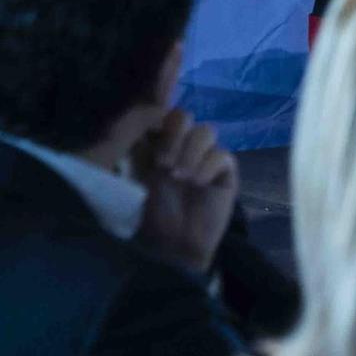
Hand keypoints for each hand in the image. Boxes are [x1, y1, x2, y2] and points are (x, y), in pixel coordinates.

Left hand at [133, 110, 237, 275]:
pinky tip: (197, 183)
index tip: (150, 122)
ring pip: (206, 130)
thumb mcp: (132, 184)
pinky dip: (208, 165)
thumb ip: (130, 153)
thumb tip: (132, 122)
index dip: (156, 106)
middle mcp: (180, 146)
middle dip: (173, 134)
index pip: (158, 114)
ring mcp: (204, 157)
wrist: (176, 250)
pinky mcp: (224, 171)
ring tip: (179, 177)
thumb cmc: (150, 220)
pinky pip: (222, 154)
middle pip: (183, 116)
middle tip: (163, 163)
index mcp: (155, 145)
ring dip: (190, 150)